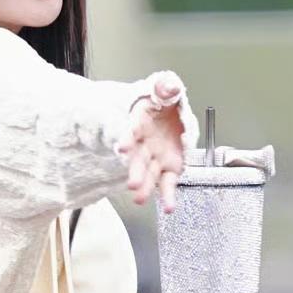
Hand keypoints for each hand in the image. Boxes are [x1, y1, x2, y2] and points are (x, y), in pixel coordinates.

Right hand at [115, 72, 186, 212]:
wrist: (169, 112)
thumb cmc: (162, 102)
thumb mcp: (164, 89)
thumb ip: (166, 87)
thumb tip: (169, 86)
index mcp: (140, 123)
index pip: (131, 132)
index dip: (126, 140)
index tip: (122, 148)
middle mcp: (145, 144)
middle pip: (138, 159)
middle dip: (135, 171)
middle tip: (132, 183)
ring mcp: (155, 157)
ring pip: (149, 174)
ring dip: (145, 186)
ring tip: (139, 199)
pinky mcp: (169, 167)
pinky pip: (167, 183)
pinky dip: (167, 195)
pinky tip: (169, 207)